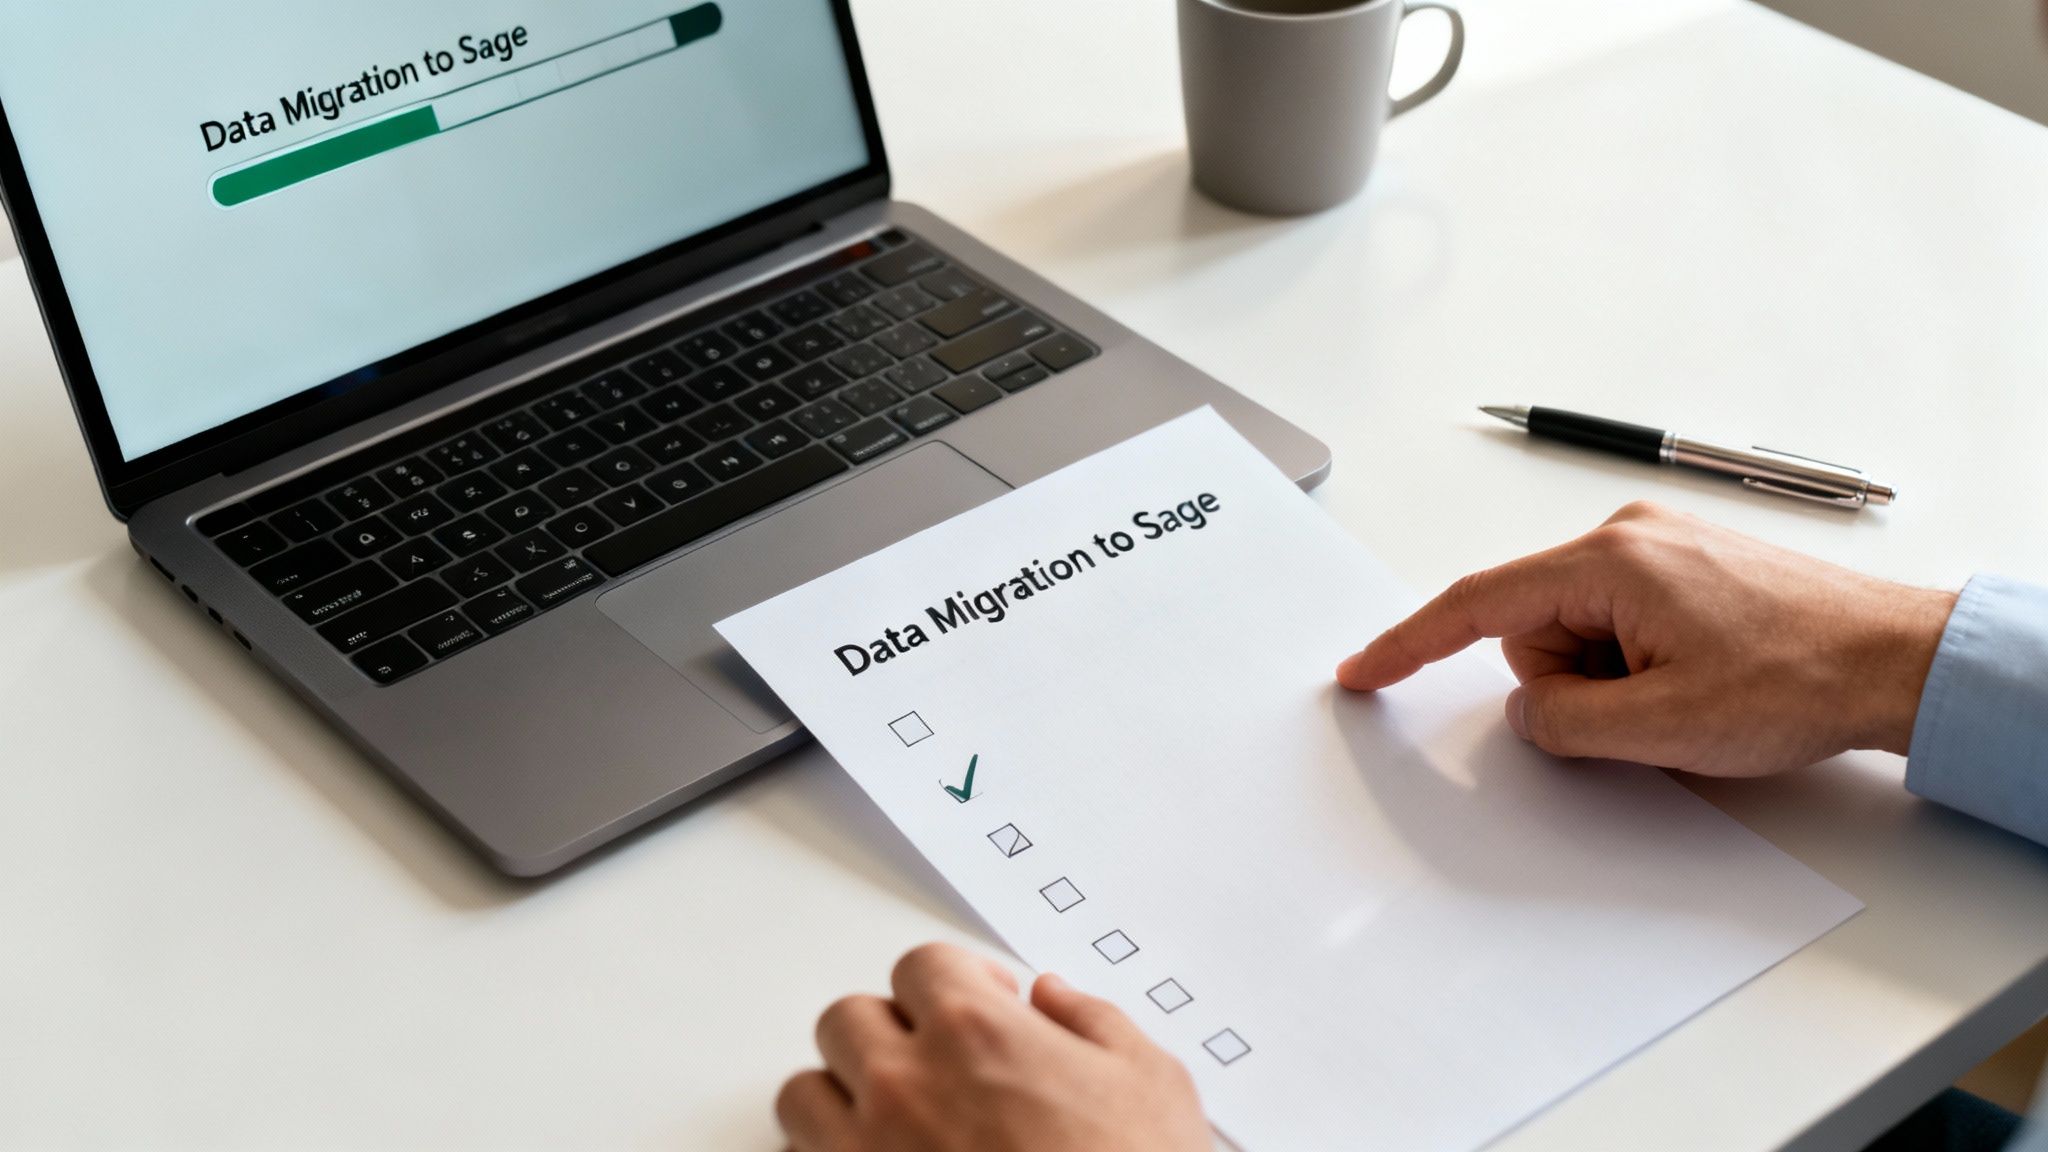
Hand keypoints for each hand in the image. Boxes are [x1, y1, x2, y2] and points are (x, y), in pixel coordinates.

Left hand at [776, 943, 1208, 1151]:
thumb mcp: (1148, 1082)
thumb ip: (1093, 1022)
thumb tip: (1056, 1000)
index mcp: (976, 1033)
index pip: (921, 966)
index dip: (956, 980)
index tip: (980, 1002)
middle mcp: (907, 1085)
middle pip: (848, 1020)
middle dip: (891, 1031)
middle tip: (935, 1060)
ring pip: (804, 1094)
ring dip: (841, 1097)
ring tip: (891, 1119)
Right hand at [1336, 502, 1956, 775]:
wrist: (1899, 661)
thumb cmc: (1801, 679)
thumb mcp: (1660, 727)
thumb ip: (1562, 720)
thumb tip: (1525, 711)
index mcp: (1608, 562)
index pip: (1476, 604)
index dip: (1409, 643)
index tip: (1362, 669)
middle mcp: (1626, 537)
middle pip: (1534, 630)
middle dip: (1571, 686)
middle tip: (1647, 714)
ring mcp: (1659, 547)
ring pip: (1579, 634)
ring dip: (1614, 681)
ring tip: (1691, 696)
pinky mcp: (1685, 566)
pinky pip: (1621, 624)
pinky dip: (1641, 664)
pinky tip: (1701, 680)